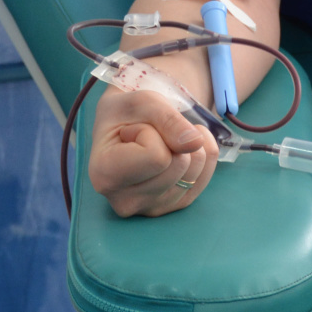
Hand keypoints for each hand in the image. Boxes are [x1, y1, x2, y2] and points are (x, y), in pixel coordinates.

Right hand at [88, 86, 218, 217]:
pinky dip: (201, 153)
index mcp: (105, 175)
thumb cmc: (127, 112)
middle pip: (178, 165)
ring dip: (187, 144)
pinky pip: (206, 175)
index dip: (152, 132)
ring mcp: (151, 208)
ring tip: (161, 141)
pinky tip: (179, 148)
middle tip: (148, 135)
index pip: (156, 157)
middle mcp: (125, 201)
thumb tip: (195, 143)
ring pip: (194, 171)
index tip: (132, 129)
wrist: (127, 124)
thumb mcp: (141, 102)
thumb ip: (168, 119)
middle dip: (170, 139)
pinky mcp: (174, 206)